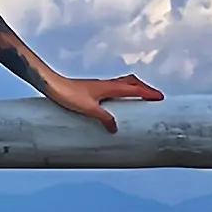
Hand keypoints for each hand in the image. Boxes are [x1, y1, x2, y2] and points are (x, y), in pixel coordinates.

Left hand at [41, 71, 164, 132]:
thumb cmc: (67, 95)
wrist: (51, 85)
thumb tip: (115, 129)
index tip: (160, 98)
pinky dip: (123, 92)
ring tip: (140, 99)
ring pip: (122, 83)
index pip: (134, 89)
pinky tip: (117, 102)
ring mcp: (99, 86)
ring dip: (134, 89)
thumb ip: (104, 118)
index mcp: (108, 87)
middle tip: (154, 97)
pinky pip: (114, 88)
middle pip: (131, 82)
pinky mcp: (92, 89)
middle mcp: (106, 84)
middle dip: (144, 88)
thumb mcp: (88, 109)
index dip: (148, 93)